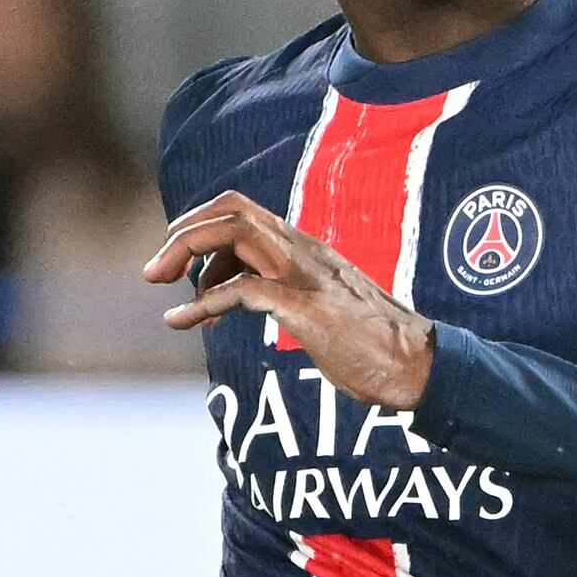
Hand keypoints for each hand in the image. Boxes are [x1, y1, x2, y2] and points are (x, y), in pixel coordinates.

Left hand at [150, 192, 434, 411]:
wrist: (420, 368)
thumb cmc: (372, 343)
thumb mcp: (322, 303)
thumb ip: (286, 289)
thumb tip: (244, 294)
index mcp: (305, 249)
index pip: (241, 208)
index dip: (199, 224)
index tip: (178, 262)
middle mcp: (304, 252)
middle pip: (231, 210)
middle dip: (184, 232)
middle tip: (156, 272)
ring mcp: (307, 278)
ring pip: (236, 234)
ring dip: (187, 253)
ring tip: (163, 289)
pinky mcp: (310, 311)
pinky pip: (247, 291)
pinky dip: (206, 304)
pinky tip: (182, 323)